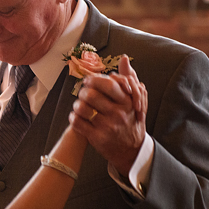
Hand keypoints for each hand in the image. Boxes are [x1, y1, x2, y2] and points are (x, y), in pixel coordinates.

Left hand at [70, 55, 147, 174]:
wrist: (131, 150)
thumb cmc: (131, 120)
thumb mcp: (135, 100)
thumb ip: (129, 78)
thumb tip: (124, 58)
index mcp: (127, 102)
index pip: (108, 84)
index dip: (94, 79)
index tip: (89, 81)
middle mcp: (118, 114)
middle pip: (91, 94)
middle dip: (83, 91)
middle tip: (83, 93)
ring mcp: (107, 127)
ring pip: (82, 108)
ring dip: (77, 105)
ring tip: (79, 105)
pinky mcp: (97, 138)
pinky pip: (77, 123)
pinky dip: (73, 118)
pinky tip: (76, 117)